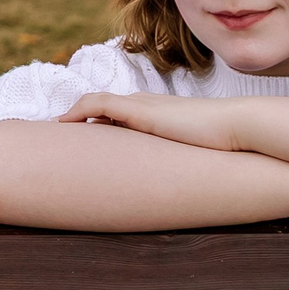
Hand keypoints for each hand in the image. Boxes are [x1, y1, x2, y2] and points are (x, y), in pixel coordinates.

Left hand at [57, 92, 248, 151]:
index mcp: (155, 113)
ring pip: (94, 102)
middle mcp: (144, 104)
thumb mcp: (194, 154)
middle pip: (100, 105)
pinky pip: (98, 103)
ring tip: (51, 131)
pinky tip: (63, 122)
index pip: (116, 112)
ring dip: (71, 114)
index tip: (77, 138)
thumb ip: (182, 163)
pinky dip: (78, 109)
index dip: (95, 122)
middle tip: (55, 136)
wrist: (237, 127)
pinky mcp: (139, 110)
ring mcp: (141, 105)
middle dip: (76, 118)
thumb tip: (182, 187)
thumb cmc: (222, 144)